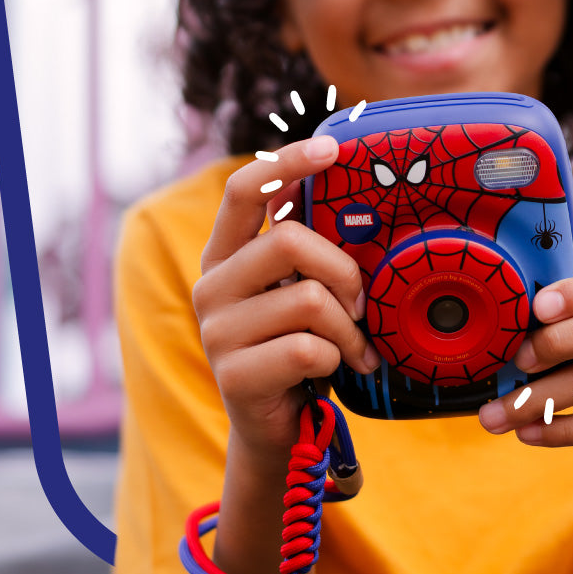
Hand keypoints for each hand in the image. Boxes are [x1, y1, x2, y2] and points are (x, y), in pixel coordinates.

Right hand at [192, 136, 379, 460]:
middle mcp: (212, 285)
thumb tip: (347, 193)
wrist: (278, 427)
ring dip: (348, 328)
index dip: (286, 162)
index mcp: (227, 254)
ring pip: (309, 300)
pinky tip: (336, 372)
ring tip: (354, 347)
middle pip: (288, 241)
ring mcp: (216, 331)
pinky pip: (310, 350)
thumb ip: (309, 250)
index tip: (332, 147)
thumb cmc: (299, 345)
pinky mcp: (233, 375)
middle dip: (343, 271)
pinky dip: (338, 361)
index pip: (244, 190)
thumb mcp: (300, 289)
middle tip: (361, 302)